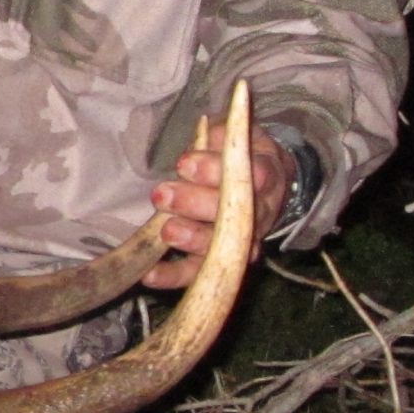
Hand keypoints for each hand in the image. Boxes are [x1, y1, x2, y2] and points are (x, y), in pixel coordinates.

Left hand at [142, 121, 291, 291]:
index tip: (184, 163)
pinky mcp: (222, 263)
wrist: (264, 188)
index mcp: (265, 176)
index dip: (216, 170)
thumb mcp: (236, 138)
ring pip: (223, 248)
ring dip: (192, 240)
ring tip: (166, 231)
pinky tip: (149, 275)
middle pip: (235, 214)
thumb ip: (221, 136)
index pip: (251, 174)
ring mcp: (243, 242)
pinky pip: (200, 273)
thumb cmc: (239, 158)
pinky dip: (174, 276)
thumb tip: (207, 135)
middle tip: (163, 195)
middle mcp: (259, 213)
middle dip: (196, 204)